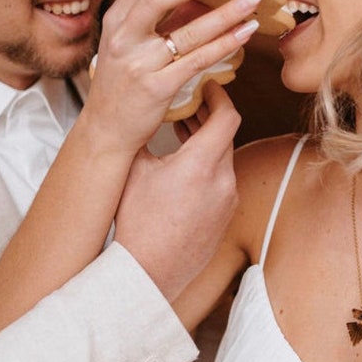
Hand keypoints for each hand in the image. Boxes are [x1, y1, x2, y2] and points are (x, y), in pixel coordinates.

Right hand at [81, 0, 259, 156]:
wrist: (106, 131)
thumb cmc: (122, 86)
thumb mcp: (129, 46)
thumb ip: (157, 20)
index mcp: (115, 21)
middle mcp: (123, 39)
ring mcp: (139, 64)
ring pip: (187, 30)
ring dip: (224, 12)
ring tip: (251, 0)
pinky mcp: (156, 88)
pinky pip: (197, 60)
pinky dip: (225, 43)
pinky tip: (244, 33)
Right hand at [114, 82, 240, 301]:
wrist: (149, 273)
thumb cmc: (138, 224)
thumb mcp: (134, 171)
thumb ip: (143, 137)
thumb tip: (139, 116)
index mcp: (203, 163)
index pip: (227, 115)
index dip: (219, 96)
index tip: (208, 88)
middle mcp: (224, 181)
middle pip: (225, 137)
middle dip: (208, 119)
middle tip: (189, 107)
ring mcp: (227, 202)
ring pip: (223, 161)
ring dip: (207, 146)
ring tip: (183, 136)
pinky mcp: (224, 220)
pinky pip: (222, 185)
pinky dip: (208, 171)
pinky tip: (185, 173)